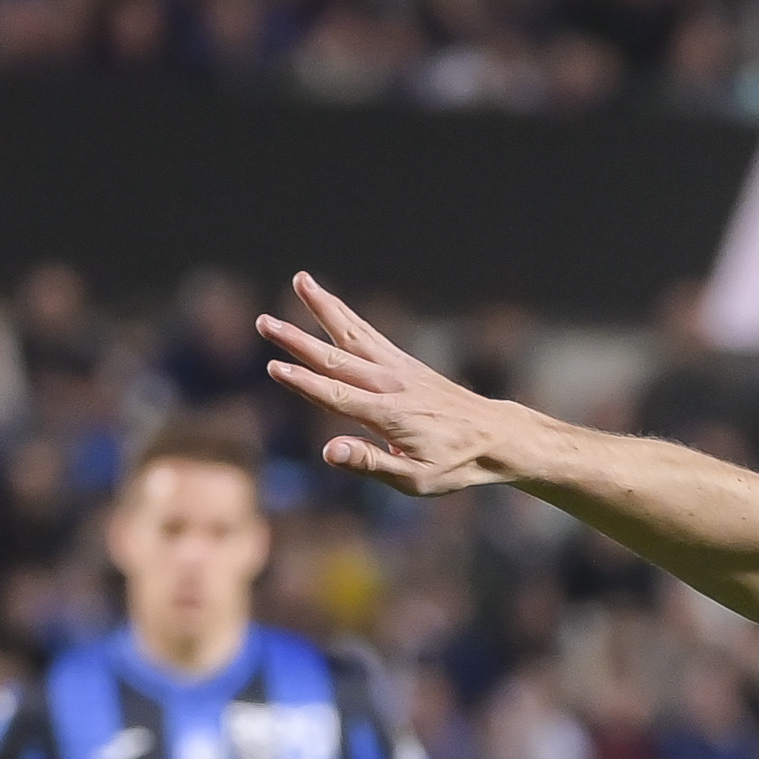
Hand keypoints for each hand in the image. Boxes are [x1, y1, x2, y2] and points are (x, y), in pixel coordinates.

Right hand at [259, 273, 521, 496]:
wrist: (495, 437)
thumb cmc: (455, 464)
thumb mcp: (414, 478)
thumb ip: (369, 463)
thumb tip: (328, 452)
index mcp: (387, 416)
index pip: (336, 396)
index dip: (303, 384)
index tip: (273, 367)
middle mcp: (390, 385)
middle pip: (335, 358)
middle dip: (297, 341)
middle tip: (263, 321)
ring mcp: (398, 369)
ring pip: (352, 333)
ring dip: (323, 307)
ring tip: (300, 280)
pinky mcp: (404, 363)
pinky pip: (368, 334)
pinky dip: (346, 315)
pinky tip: (327, 300)